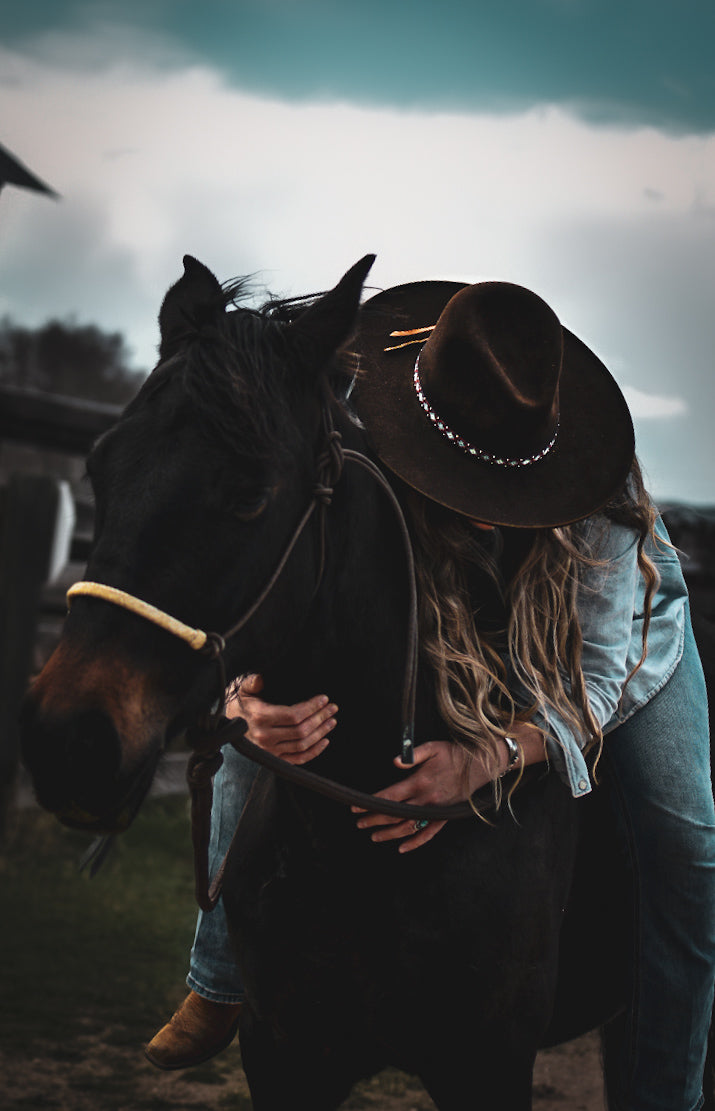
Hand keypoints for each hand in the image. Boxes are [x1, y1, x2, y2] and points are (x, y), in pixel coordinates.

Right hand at [226, 674, 336, 765]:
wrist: (224, 731)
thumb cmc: (237, 706)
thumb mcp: (241, 690)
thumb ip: (252, 682)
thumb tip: (261, 678)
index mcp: (260, 718)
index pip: (293, 715)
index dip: (312, 708)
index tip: (324, 699)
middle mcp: (265, 737)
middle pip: (301, 730)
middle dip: (320, 718)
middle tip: (333, 708)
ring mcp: (269, 752)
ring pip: (302, 745)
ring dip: (320, 733)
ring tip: (331, 721)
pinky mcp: (273, 761)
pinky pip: (297, 759)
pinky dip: (314, 752)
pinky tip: (325, 741)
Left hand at [352, 740, 492, 852]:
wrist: (478, 766)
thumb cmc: (454, 754)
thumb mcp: (432, 748)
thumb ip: (412, 754)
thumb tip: (394, 761)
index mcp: (419, 782)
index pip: (390, 796)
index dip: (371, 803)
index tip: (356, 807)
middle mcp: (426, 800)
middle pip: (394, 814)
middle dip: (374, 820)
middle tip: (359, 823)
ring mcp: (435, 810)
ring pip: (408, 828)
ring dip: (389, 834)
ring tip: (374, 836)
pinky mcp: (444, 816)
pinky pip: (428, 834)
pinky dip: (415, 843)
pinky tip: (402, 848)